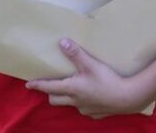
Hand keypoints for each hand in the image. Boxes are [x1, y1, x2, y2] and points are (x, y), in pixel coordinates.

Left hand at [26, 39, 150, 118]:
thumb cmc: (107, 80)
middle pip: (55, 100)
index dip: (38, 85)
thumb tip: (62, 42)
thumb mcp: (91, 64)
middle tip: (51, 85)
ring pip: (70, 105)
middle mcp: (75, 102)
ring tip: (72, 88)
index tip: (28, 84)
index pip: (49, 87)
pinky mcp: (96, 114)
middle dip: (51, 93)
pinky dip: (83, 103)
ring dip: (67, 98)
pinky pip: (85, 109)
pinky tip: (92, 96)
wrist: (128, 98)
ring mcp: (85, 109)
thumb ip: (76, 53)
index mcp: (71, 89)